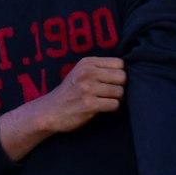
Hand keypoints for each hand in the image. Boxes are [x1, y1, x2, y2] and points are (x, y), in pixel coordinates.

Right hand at [0, 56, 124, 160]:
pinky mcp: (89, 104)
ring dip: (117, 99)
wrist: (50, 111)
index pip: (119, 63)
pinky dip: (113, 108)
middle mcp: (87, 73)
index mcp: (87, 63)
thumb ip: (99, 68)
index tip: (112, 82)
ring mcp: (87, 88)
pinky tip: (104, 109)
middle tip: (111, 93)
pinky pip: (114, 104)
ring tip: (106, 101)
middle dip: (120, 87)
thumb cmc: (70, 92)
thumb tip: (125, 70)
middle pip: (122, 77)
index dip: (119, 74)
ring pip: (120, 91)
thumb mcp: (80, 72)